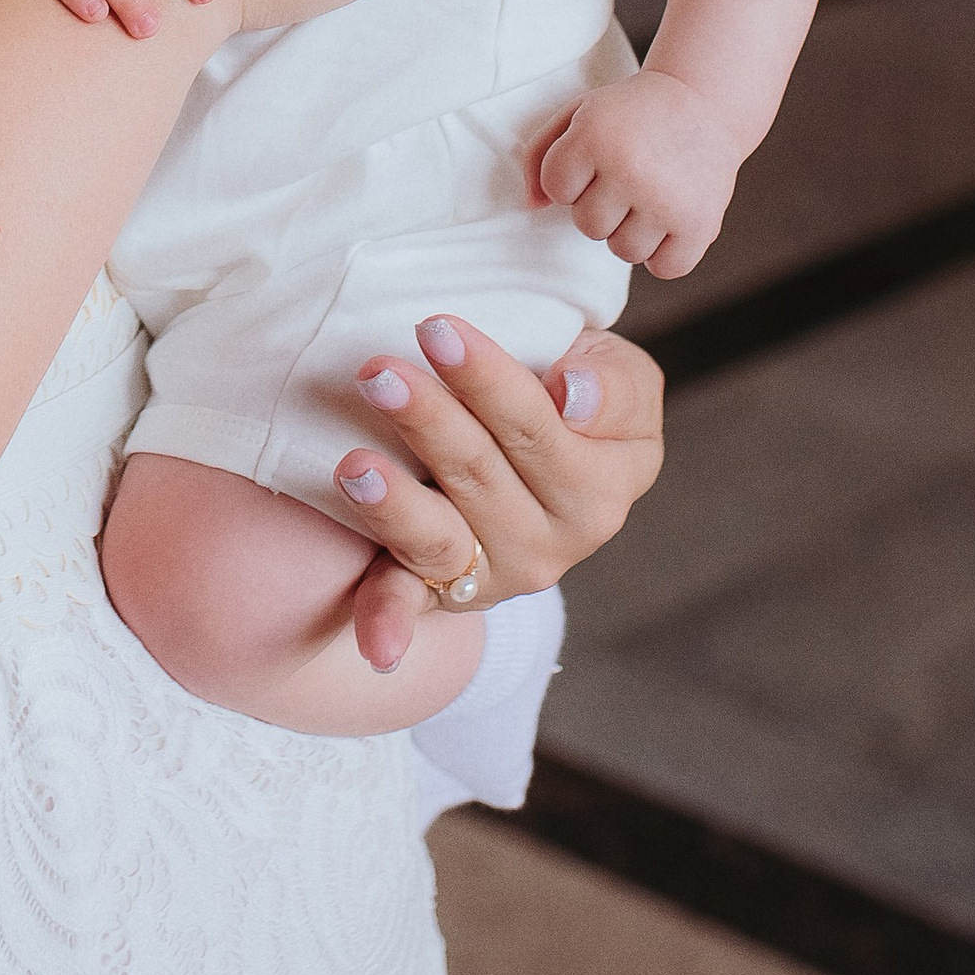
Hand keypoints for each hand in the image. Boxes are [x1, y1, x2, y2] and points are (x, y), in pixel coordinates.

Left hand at [332, 320, 664, 673]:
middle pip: (479, 474)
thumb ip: (614, 387)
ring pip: (441, 537)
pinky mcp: (447, 593)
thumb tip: (569, 397)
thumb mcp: (621, 378)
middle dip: (427, 420)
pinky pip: (416, 606)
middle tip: (376, 371)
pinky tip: (373, 645)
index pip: (536, 427)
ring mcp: (497, 573)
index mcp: (602, 488)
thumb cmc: (575, 392)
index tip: (436, 329)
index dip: (485, 379)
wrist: (545, 450)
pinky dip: (391, 623)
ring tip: (353, 468)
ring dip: (396, 506)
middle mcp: (554, 543)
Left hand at [532, 67, 742, 276]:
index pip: (556, 189)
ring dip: (633, 230)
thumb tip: (533, 206)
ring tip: (650, 195)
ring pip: (625, 251)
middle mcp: (629, 169)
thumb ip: (539, 155)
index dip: (574, 176)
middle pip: (588, 226)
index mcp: (593, 136)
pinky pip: (665, 268)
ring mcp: (666, 201)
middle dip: (602, 205)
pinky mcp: (700, 225)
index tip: (597, 155)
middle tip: (628, 175)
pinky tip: (670, 219)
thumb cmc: (631, 112)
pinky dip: (666, 253)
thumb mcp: (578, 113)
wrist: (702, 100)